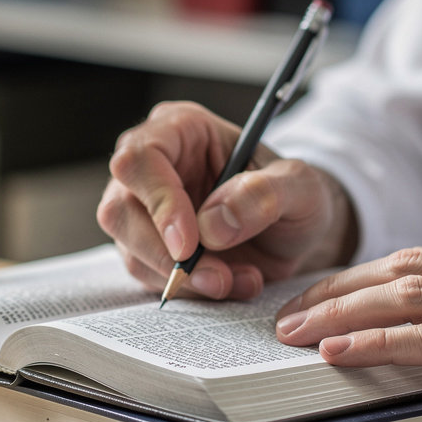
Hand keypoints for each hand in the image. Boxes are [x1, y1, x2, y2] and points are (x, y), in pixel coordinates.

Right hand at [96, 101, 357, 298]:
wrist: (294, 230)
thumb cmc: (293, 194)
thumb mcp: (302, 186)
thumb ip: (265, 194)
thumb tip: (213, 224)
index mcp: (180, 129)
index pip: (140, 158)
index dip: (158, 201)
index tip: (189, 244)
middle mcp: (151, 167)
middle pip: (119, 210)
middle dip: (166, 254)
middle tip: (218, 278)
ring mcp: (142, 210)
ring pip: (131, 250)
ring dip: (184, 279)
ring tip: (239, 280)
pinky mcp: (147, 248)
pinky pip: (149, 277)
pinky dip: (190, 291)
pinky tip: (230, 283)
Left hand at [275, 246, 421, 402]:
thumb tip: (417, 337)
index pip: (415, 263)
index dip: (355, 279)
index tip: (313, 299)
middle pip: (402, 272)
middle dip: (336, 293)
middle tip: (290, 317)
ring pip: (410, 297)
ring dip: (343, 313)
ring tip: (299, 333)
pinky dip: (382, 343)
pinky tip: (341, 351)